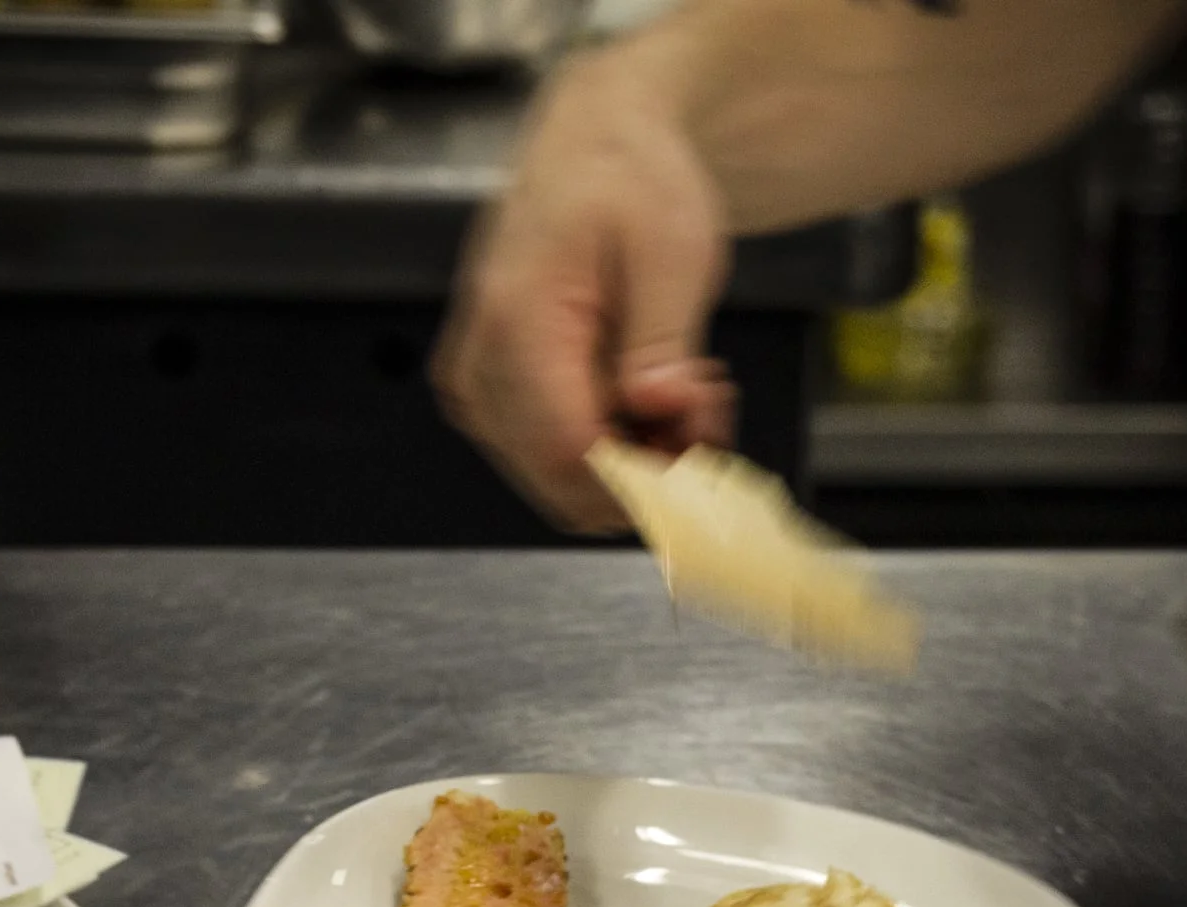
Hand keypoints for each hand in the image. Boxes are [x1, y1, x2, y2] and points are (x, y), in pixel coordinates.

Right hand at [435, 47, 737, 531]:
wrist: (596, 143)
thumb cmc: (629, 179)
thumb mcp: (670, 247)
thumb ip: (661, 339)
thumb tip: (657, 409)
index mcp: (515, 322)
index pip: (568, 451)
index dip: (643, 480)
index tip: (705, 461)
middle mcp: (480, 363)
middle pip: (560, 481)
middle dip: (646, 475)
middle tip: (708, 417)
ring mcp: (478, 384)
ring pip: (559, 482)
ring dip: (635, 463)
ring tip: (686, 393)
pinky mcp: (491, 392)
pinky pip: (551, 458)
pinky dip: (613, 447)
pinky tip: (651, 395)